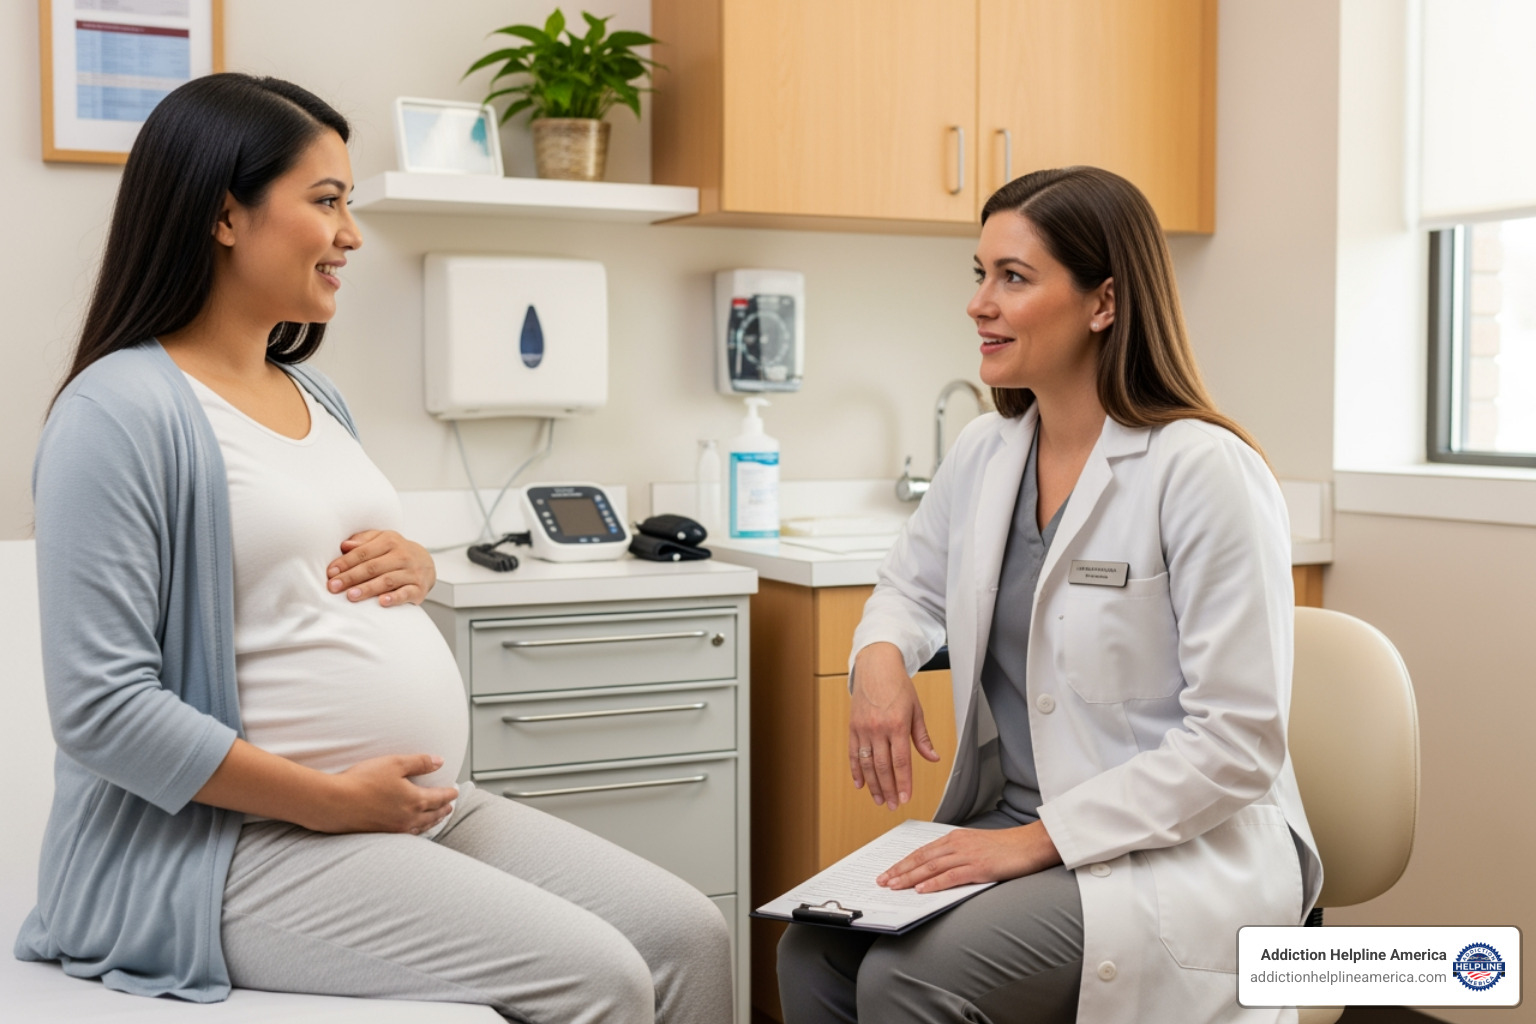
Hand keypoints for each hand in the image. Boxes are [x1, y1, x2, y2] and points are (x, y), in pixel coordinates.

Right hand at [310, 754, 458, 834]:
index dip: (449, 794)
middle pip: (433, 814)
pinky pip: (407, 834)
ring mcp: (395, 829)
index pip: (439, 798)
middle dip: (443, 809)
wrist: (334, 803)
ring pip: (421, 826)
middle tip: (450, 806)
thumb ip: (419, 763)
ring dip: (432, 822)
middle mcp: (408, 817)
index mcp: (415, 800)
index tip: (455, 792)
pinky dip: (416, 830)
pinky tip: (412, 829)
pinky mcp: (381, 834)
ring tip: (436, 818)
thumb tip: (439, 761)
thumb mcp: (395, 763)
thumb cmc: (362, 781)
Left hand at [327, 530, 435, 605]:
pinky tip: (382, 602)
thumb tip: (345, 545)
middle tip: (334, 586)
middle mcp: (402, 555)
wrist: (426, 562)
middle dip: (351, 577)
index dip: (346, 562)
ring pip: (387, 581)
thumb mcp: (381, 540)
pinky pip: (406, 593)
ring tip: (351, 596)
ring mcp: (411, 572)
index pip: (363, 552)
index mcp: (390, 541)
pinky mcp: (419, 588)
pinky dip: (395, 598)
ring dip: (368, 589)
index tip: (331, 572)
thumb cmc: (396, 552)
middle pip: (372, 567)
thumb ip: (362, 541)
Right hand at [850, 642, 940, 809]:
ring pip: (867, 764)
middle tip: (893, 805)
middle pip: (883, 767)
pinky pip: (852, 754)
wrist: (876, 667)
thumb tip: (933, 758)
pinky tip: (860, 784)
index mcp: (897, 725)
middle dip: (888, 789)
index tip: (906, 798)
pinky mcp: (853, 727)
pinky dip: (856, 771)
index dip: (903, 783)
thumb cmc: (898, 686)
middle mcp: (878, 729)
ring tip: (879, 800)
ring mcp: (863, 729)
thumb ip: (922, 737)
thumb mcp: (916, 710)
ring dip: (873, 785)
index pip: (901, 762)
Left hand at [877, 821, 1061, 892]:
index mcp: (955, 838)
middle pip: (922, 858)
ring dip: (910, 877)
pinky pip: (951, 876)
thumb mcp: (977, 848)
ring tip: (894, 886)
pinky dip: (934, 883)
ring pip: (931, 867)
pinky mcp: (979, 867)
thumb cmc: (1008, 848)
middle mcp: (958, 844)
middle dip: (900, 870)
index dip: (903, 862)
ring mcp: (968, 855)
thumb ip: (958, 856)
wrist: (1032, 844)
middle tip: (882, 881)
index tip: (888, 872)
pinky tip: (922, 890)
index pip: (922, 851)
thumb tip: (938, 872)